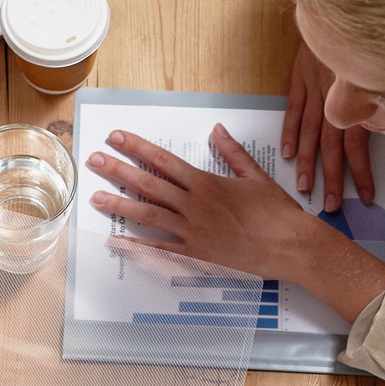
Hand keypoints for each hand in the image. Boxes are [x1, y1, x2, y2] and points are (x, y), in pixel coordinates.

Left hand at [88, 125, 352, 284]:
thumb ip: (232, 153)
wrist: (291, 246)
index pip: (163, 160)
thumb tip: (216, 130)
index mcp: (207, 183)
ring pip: (149, 215)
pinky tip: (118, 241)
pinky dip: (138, 246)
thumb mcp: (256, 176)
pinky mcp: (197, 254)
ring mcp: (193, 231)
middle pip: (148, 184)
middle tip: (94, 161)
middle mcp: (195, 205)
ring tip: (96, 198)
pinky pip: (161, 250)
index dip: (137, 147)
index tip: (117, 137)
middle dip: (118, 170)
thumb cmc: (277, 213)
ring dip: (120, 205)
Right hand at [282, 40, 373, 206]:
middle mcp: (335, 97)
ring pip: (310, 131)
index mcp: (358, 98)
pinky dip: (289, 130)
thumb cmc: (376, 37)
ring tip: (305, 187)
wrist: (346, 2)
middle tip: (331, 205)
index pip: (358, 146)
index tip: (365, 197)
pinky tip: (287, 153)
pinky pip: (293, 106)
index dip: (361, 174)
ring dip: (306, 162)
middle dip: (331, 178)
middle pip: (331, 146)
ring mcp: (315, 86)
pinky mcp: (300, 74)